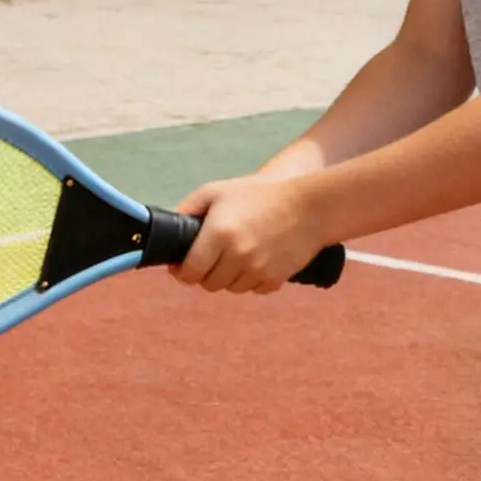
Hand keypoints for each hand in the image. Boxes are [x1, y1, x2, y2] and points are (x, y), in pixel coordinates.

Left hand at [168, 174, 323, 294]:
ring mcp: (256, 270)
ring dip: (227, 277)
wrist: (308, 208)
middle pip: (208, 284)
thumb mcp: (218, 191)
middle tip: (208, 258)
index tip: (181, 266)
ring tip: (233, 255)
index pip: (189, 271)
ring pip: (230, 289)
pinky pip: (252, 289)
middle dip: (203, 273)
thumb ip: (189, 207)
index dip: (181, 272)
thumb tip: (172, 226)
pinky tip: (254, 260)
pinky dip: (249, 280)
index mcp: (218, 234)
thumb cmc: (259, 195)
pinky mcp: (274, 280)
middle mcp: (236, 256)